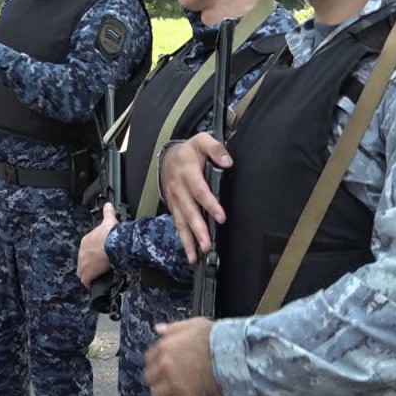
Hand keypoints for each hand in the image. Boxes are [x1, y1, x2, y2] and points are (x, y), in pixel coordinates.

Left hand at [77, 202, 117, 287]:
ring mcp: (83, 264)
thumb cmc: (111, 233)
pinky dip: (89, 283)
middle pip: (82, 262)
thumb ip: (107, 212)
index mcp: (86, 241)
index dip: (90, 255)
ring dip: (87, 275)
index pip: (85, 250)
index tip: (96, 258)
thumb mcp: (109, 221)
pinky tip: (92, 285)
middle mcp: (82, 252)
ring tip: (94, 279)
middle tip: (95, 270)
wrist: (112, 243)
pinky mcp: (88, 274)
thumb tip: (108, 204)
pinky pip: (86, 281)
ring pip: (82, 272)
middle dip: (87, 266)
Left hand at [143, 318, 223, 395]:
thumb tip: (159, 329)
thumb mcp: (193, 324)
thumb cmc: (217, 338)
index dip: (154, 365)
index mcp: (165, 347)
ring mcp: (175, 383)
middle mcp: (166, 365)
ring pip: (157, 395)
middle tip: (163, 385)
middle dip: (156, 382)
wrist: (234, 354)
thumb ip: (173, 328)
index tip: (158, 369)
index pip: (149, 359)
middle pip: (150, 378)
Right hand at [160, 135, 229, 263]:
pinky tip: (190, 253)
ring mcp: (175, 200)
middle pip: (189, 211)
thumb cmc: (188, 151)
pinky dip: (183, 240)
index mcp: (188, 172)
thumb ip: (216, 149)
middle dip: (198, 229)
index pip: (200, 191)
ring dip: (188, 240)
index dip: (210, 204)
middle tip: (207, 244)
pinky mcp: (174, 207)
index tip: (221, 217)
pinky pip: (178, 224)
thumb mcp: (202, 141)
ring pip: (181, 222)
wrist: (167, 156)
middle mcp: (179, 189)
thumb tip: (228, 162)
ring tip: (196, 255)